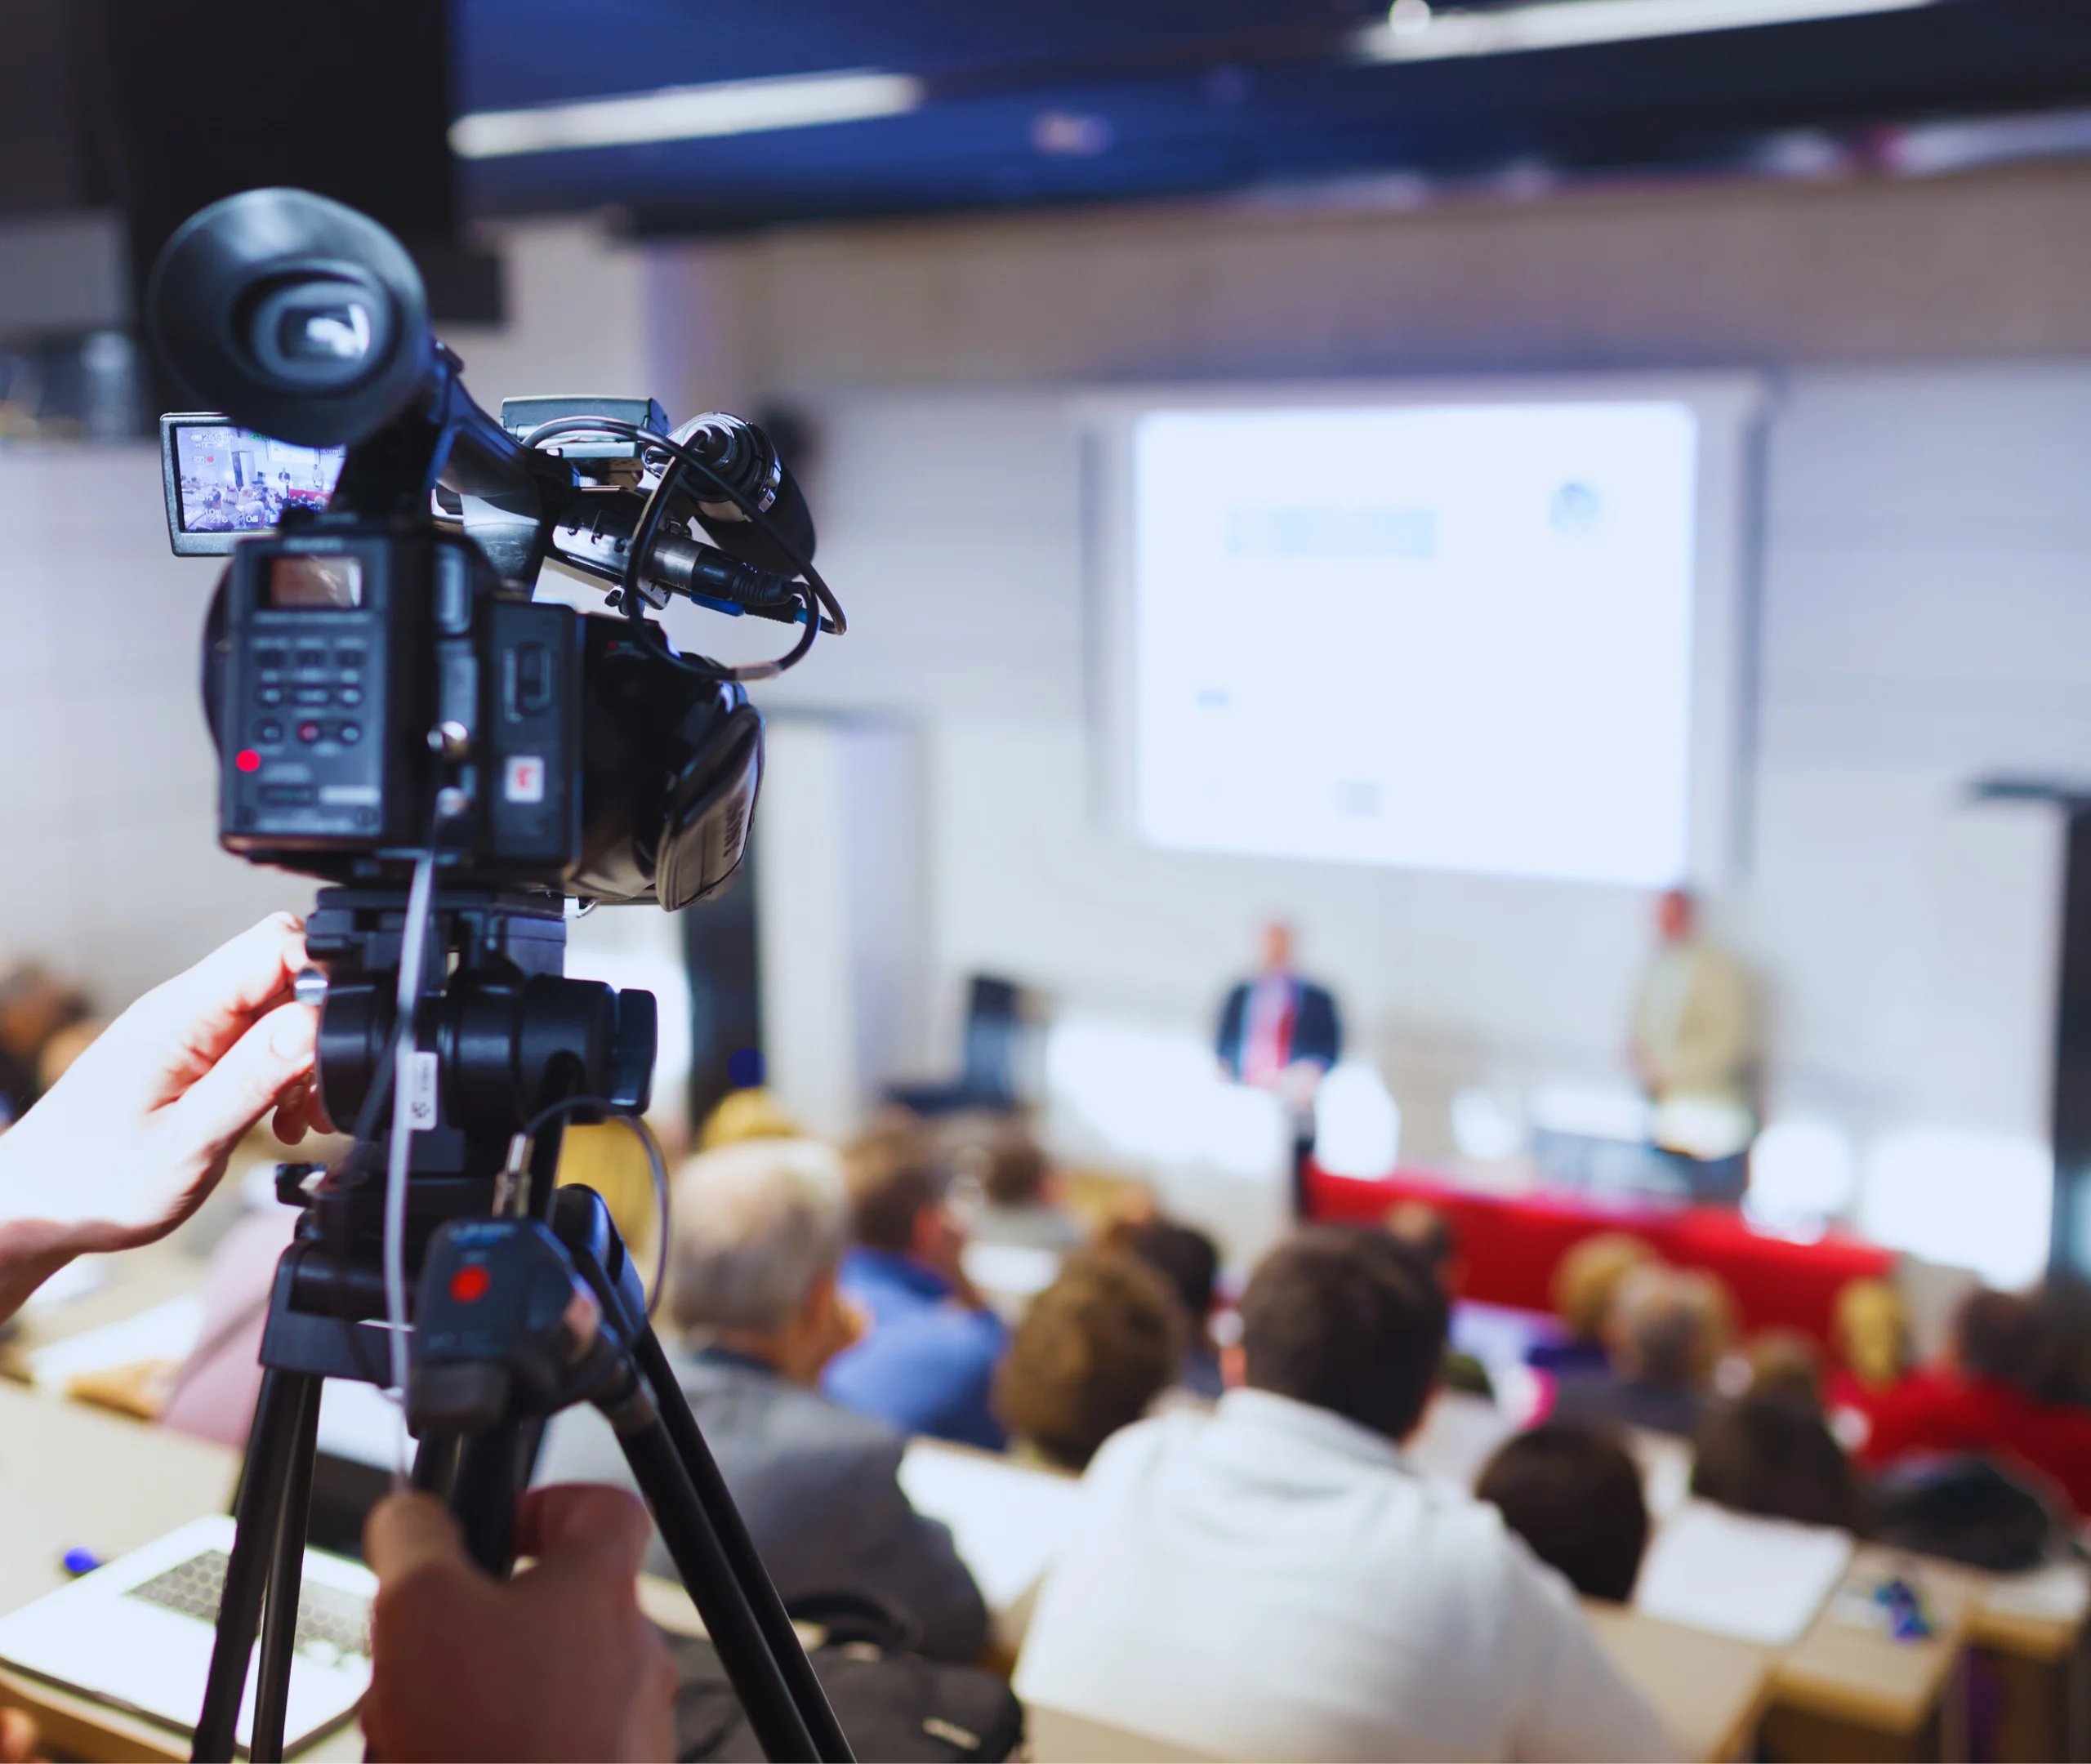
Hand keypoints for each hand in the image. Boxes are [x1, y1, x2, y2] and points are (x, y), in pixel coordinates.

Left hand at [0, 914, 328, 1315]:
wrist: (39, 1207)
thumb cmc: (95, 1184)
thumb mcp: (188, 1141)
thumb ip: (255, 1077)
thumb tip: (317, 1021)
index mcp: (182, 1014)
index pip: (276, 945)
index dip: (323, 977)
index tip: (335, 1040)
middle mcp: (187, 1008)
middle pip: (287, 970)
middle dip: (322, 1024)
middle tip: (316, 1090)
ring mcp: (191, 1028)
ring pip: (281, 1008)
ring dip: (305, 1058)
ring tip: (299, 1117)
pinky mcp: (195, 1052)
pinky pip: (260, 1039)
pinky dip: (284, 1075)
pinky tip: (280, 1118)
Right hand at [362, 1486, 675, 1762]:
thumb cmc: (491, 1739)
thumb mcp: (419, 1606)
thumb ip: (414, 1536)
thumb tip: (411, 1510)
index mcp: (602, 1590)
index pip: (603, 1508)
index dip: (542, 1506)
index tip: (492, 1534)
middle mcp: (632, 1654)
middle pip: (549, 1610)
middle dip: (470, 1631)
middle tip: (416, 1662)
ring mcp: (626, 1727)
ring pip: (536, 1687)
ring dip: (469, 1700)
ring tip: (414, 1734)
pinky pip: (543, 1746)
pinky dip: (488, 1749)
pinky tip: (436, 1759)